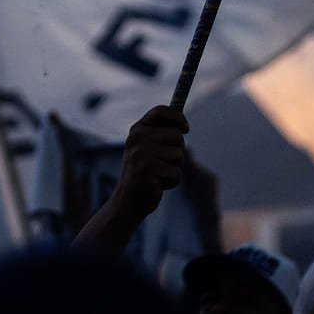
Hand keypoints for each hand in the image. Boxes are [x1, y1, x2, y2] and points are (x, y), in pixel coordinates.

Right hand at [109, 106, 188, 221]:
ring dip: (174, 168)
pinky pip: (176, 172)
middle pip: (177, 135)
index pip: (161, 111)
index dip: (177, 118)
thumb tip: (184, 125)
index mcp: (137, 129)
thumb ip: (164, 134)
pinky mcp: (147, 169)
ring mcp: (141, 153)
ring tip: (157, 175)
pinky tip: (157, 185)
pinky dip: (172, 181)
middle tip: (160, 164)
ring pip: (179, 155)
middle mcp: (137, 138)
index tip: (186, 129)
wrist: (128, 202)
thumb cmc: (146, 173)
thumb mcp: (151, 149)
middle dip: (176, 152)